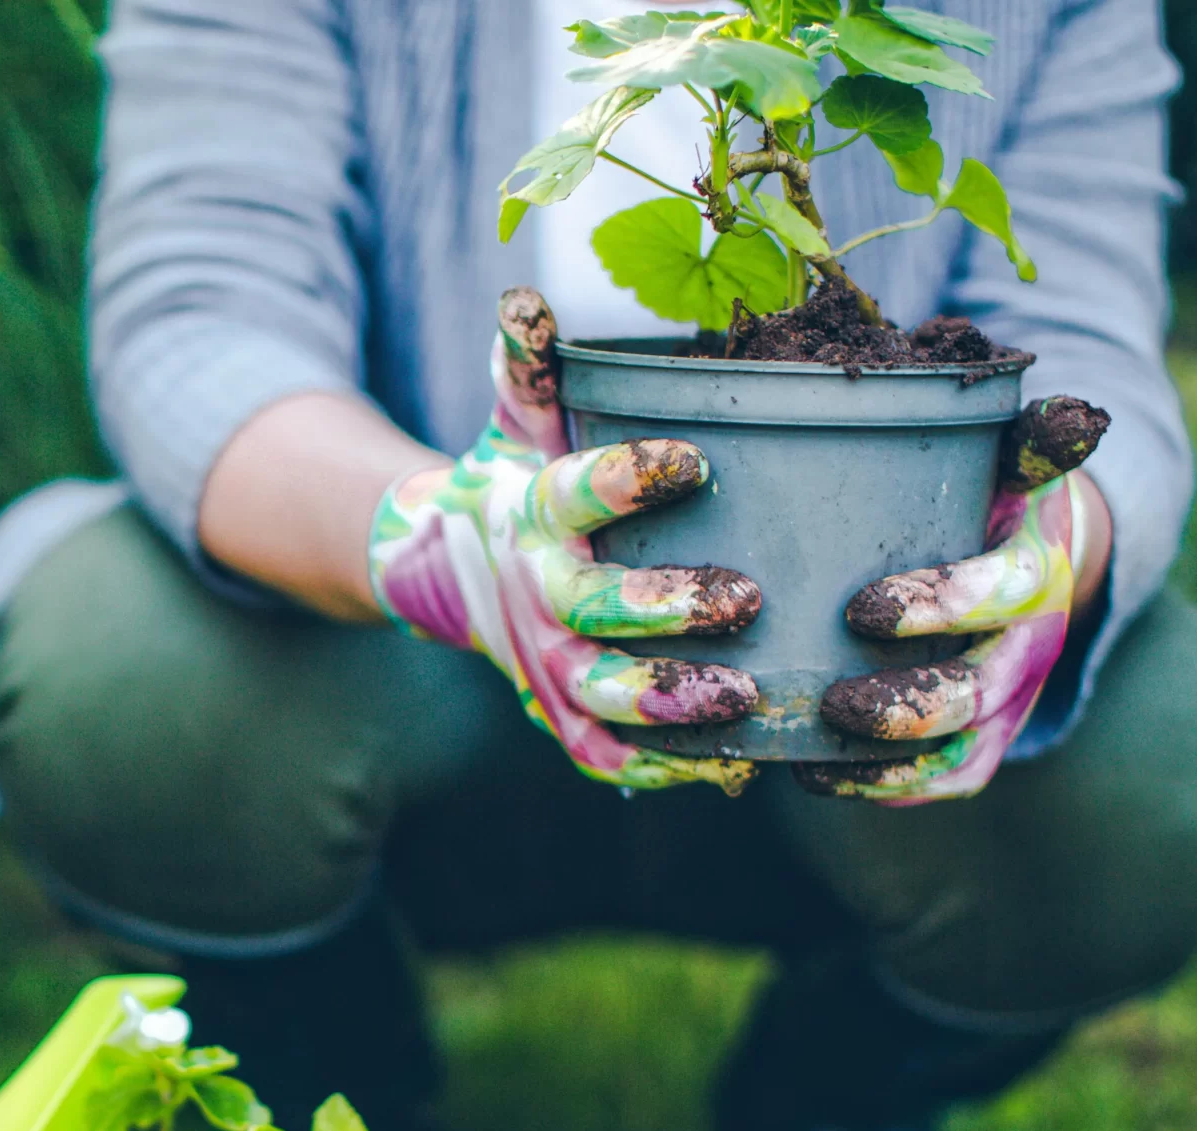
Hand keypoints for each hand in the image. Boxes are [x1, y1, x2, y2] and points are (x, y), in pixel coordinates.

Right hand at [367, 289, 762, 792]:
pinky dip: (661, 767)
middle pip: (595, 611)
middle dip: (665, 609)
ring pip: (604, 694)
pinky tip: (731, 765)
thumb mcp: (521, 420)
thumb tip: (526, 297)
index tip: (696, 459)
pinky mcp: (564, 716)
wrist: (450, 571)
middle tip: (744, 596)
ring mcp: (549, 665)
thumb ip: (533, 364)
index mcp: (536, 514)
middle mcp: (538, 596)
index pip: (579, 493)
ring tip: (746, 693)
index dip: (632, 479)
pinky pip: (607, 753)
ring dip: (672, 700)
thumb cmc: (519, 480)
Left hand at [796, 399, 1110, 804]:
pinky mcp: (985, 737)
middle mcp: (1030, 643)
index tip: (862, 610)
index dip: (942, 606)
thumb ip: (1029, 439)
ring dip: (892, 762)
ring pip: (963, 751)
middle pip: (982, 692)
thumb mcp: (1012, 458)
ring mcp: (1010, 700)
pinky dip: (888, 788)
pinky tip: (818, 778)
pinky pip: (947, 780)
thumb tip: (1077, 417)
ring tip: (816, 755)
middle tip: (834, 703)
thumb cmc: (993, 493)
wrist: (1035, 550)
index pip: (1004, 593)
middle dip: (910, 706)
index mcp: (1037, 567)